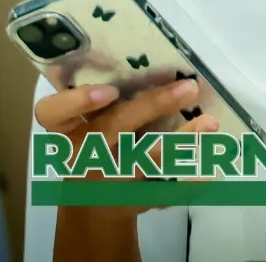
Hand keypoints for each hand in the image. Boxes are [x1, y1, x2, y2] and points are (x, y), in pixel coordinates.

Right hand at [35, 77, 218, 222]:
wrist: (92, 205)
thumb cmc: (92, 144)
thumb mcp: (84, 123)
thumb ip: (103, 99)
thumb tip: (157, 60)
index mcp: (64, 129)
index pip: (52, 113)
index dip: (79, 102)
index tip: (110, 90)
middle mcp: (81, 155)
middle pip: (112, 129)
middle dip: (152, 106)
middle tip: (188, 87)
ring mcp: (107, 182)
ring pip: (145, 161)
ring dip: (181, 141)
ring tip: (210, 123)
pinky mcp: (132, 201)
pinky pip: (165, 190)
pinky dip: (191, 177)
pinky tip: (212, 161)